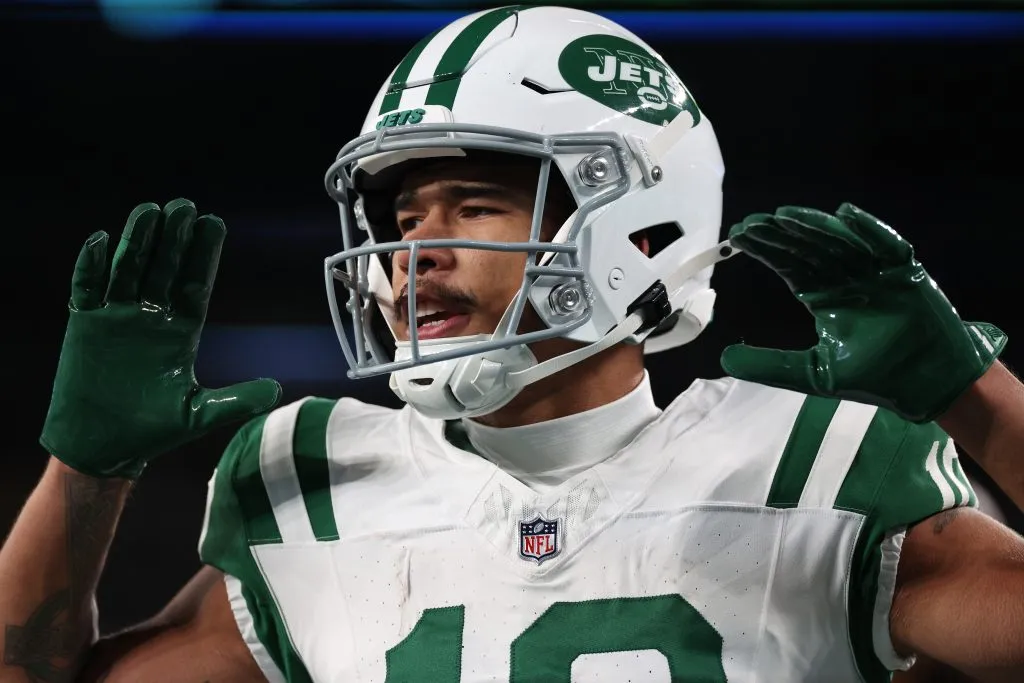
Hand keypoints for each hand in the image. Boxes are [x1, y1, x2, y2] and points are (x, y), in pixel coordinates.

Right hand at [40, 199, 281, 478]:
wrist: (104, 449)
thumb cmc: (152, 432)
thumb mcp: (199, 415)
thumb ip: (237, 400)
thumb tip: (277, 390)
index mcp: (180, 331)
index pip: (195, 283)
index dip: (203, 255)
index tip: (213, 223)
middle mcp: (150, 318)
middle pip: (164, 268)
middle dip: (174, 239)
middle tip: (185, 206)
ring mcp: (116, 319)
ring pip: (128, 270)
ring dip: (137, 242)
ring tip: (149, 211)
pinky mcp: (85, 327)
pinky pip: (86, 289)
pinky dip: (91, 266)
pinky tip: (101, 240)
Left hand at [720, 202, 1005, 422]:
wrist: (926, 385)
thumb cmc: (875, 377)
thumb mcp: (813, 373)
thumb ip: (770, 365)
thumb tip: (723, 360)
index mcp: (824, 297)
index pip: (789, 265)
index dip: (766, 249)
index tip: (739, 236)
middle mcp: (846, 279)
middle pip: (810, 248)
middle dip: (781, 234)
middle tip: (752, 222)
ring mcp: (876, 273)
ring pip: (840, 242)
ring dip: (814, 227)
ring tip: (785, 216)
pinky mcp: (906, 273)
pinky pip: (887, 245)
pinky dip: (869, 230)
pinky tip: (845, 215)